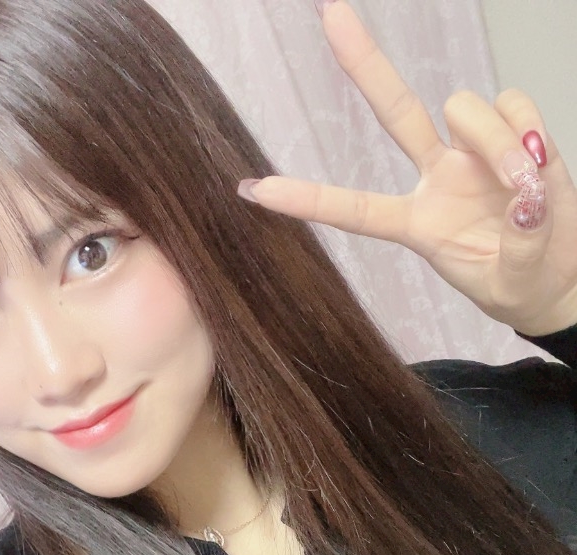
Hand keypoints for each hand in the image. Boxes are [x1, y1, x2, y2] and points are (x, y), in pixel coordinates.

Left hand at [237, 0, 576, 335]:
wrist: (562, 277)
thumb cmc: (523, 284)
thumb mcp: (513, 282)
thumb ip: (520, 242)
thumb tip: (528, 193)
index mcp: (417, 225)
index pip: (355, 210)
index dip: (307, 199)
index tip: (253, 189)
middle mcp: (438, 178)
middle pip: (395, 111)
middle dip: (365, 64)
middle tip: (328, 11)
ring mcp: (472, 153)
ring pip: (465, 106)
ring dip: (497, 138)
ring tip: (525, 184)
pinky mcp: (513, 134)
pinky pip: (514, 102)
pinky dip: (529, 127)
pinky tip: (540, 166)